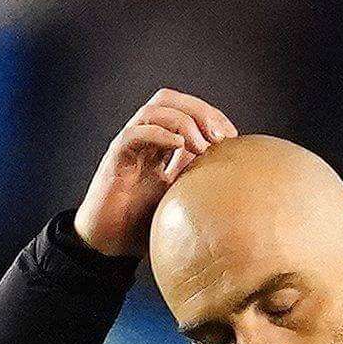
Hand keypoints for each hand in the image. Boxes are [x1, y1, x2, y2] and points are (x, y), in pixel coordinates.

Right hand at [75, 88, 235, 257]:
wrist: (109, 243)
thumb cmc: (141, 222)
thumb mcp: (179, 195)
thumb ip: (196, 176)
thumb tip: (231, 170)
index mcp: (158, 143)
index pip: (184, 109)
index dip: (210, 114)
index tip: (233, 136)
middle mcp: (143, 138)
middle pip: (169, 100)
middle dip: (199, 110)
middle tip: (221, 134)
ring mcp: (128, 146)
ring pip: (153, 110)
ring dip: (183, 121)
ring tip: (202, 145)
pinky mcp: (115, 159)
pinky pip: (135, 134)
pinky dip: (159, 133)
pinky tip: (179, 146)